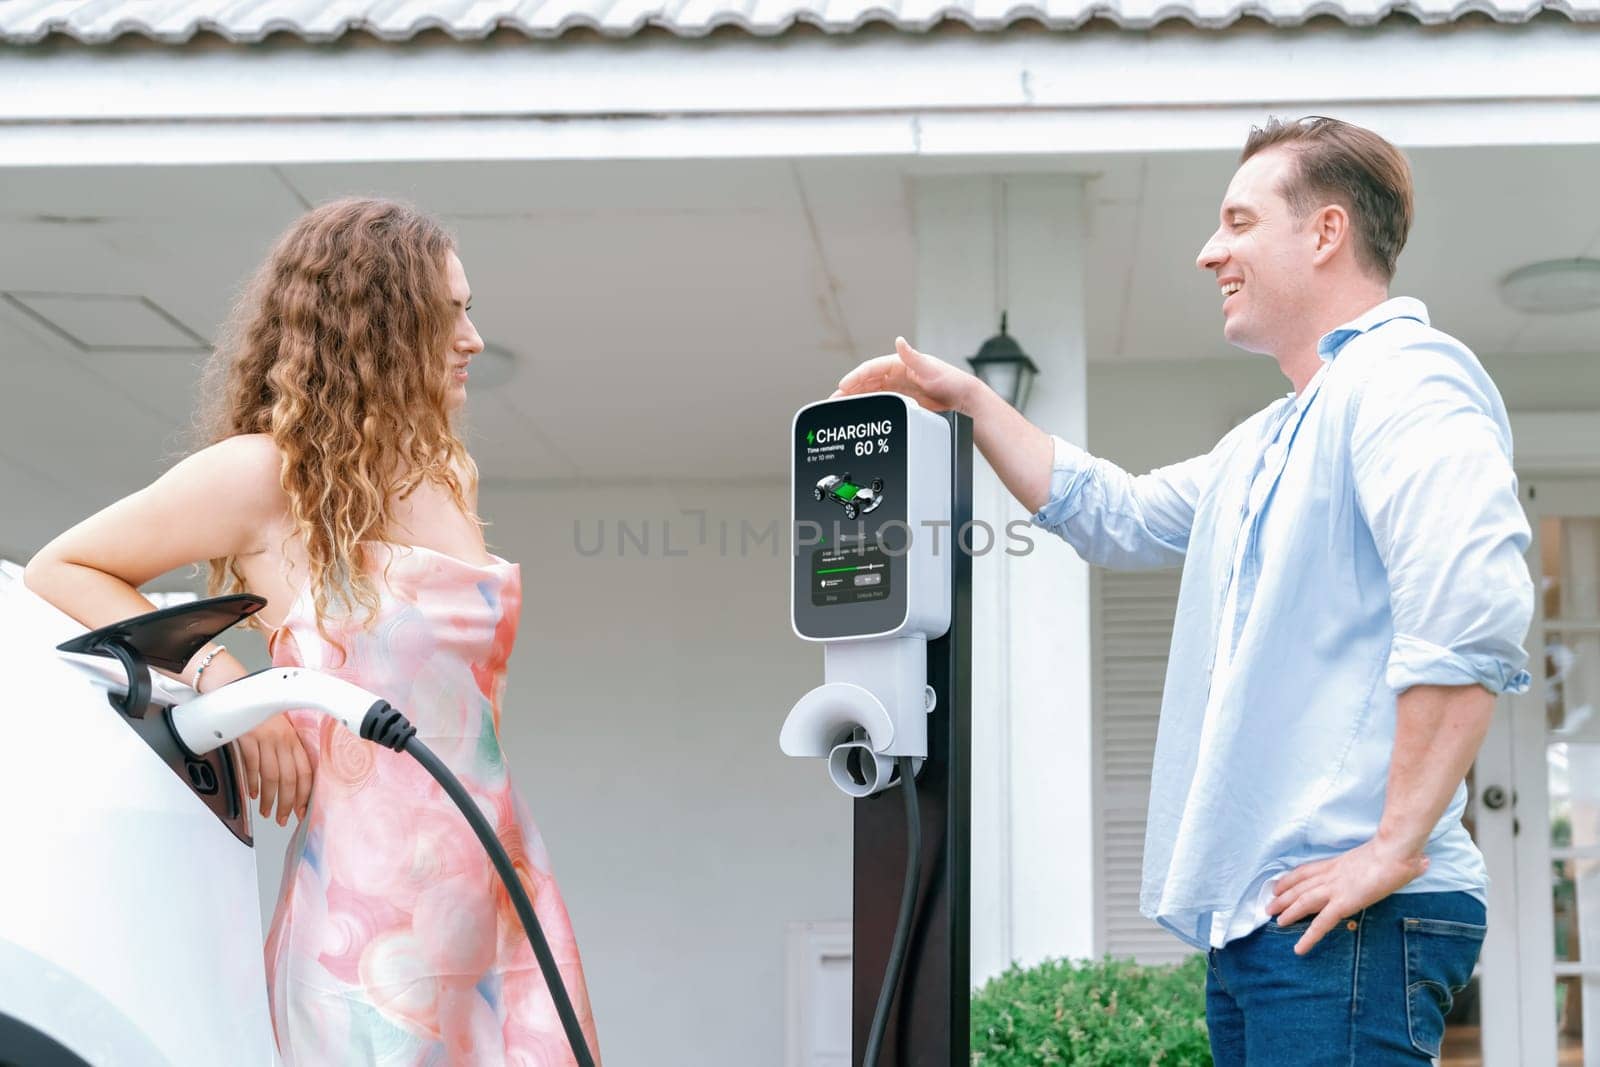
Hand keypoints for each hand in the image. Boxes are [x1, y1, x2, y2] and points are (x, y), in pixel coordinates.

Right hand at [237, 712, 312, 826]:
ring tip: (266, 812)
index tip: (301, 810)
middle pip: (289, 778)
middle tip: (282, 818)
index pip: (305, 772)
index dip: (304, 794)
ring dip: (269, 799)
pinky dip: (252, 783)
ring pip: (271, 776)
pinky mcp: (248, 738)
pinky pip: (252, 765)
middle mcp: (283, 740)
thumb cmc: (261, 713)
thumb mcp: (281, 730)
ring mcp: (266, 739)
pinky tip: (253, 795)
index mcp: (294, 739)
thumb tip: (291, 782)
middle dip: (287, 803)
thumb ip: (287, 752)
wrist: (241, 692)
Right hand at [831, 337, 980, 412]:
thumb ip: (913, 357)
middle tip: (834, 400)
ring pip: (870, 392)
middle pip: (866, 381)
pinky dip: (867, 405)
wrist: (964, 401)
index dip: (856, 377)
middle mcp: (897, 374)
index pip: (872, 369)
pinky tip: (858, 412)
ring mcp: (899, 388)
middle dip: (849, 389)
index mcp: (901, 363)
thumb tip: (900, 341)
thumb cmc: (952, 382)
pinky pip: (879, 402)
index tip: (843, 386)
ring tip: (839, 407)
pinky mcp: (902, 400)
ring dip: (854, 398)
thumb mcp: (931, 369)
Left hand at [1267, 838, 1428, 954]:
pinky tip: (1299, 948)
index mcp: (1339, 863)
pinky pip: (1321, 923)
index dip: (1291, 878)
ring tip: (1275, 922)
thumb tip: (1423, 861)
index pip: (1308, 870)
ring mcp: (1336, 889)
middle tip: (1269, 906)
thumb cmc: (1399, 851)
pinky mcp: (1344, 903)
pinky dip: (1309, 936)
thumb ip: (1401, 860)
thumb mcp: (1393, 854)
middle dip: (1283, 896)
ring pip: (1304, 902)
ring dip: (1288, 912)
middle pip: (1300, 885)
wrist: (1396, 850)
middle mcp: (1332, 875)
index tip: (1278, 885)